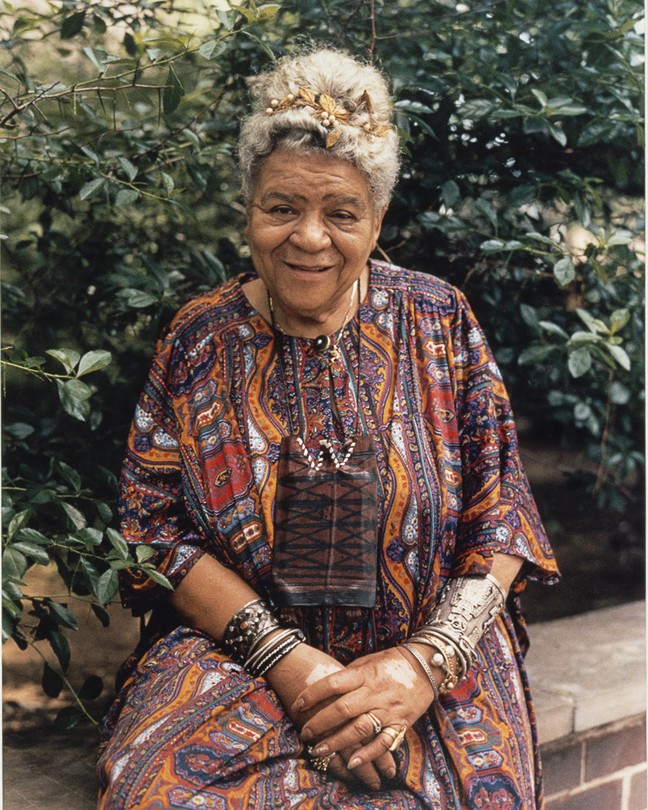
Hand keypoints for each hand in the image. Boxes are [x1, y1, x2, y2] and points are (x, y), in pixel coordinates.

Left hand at [291, 646, 436, 772]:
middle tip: (305, 732)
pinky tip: (352, 763)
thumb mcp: (368, 662)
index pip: (333, 683)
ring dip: (337, 741)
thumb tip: (326, 688)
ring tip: (319, 750)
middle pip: (343, 709)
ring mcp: (388, 709)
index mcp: (364, 674)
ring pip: (360, 728)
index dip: (313, 694)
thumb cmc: (392, 662)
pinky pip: (384, 742)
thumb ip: (349, 676)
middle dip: (320, 722)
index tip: (298, 704)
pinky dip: (368, 754)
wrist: (426, 666)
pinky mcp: (401, 724)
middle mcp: (375, 692)